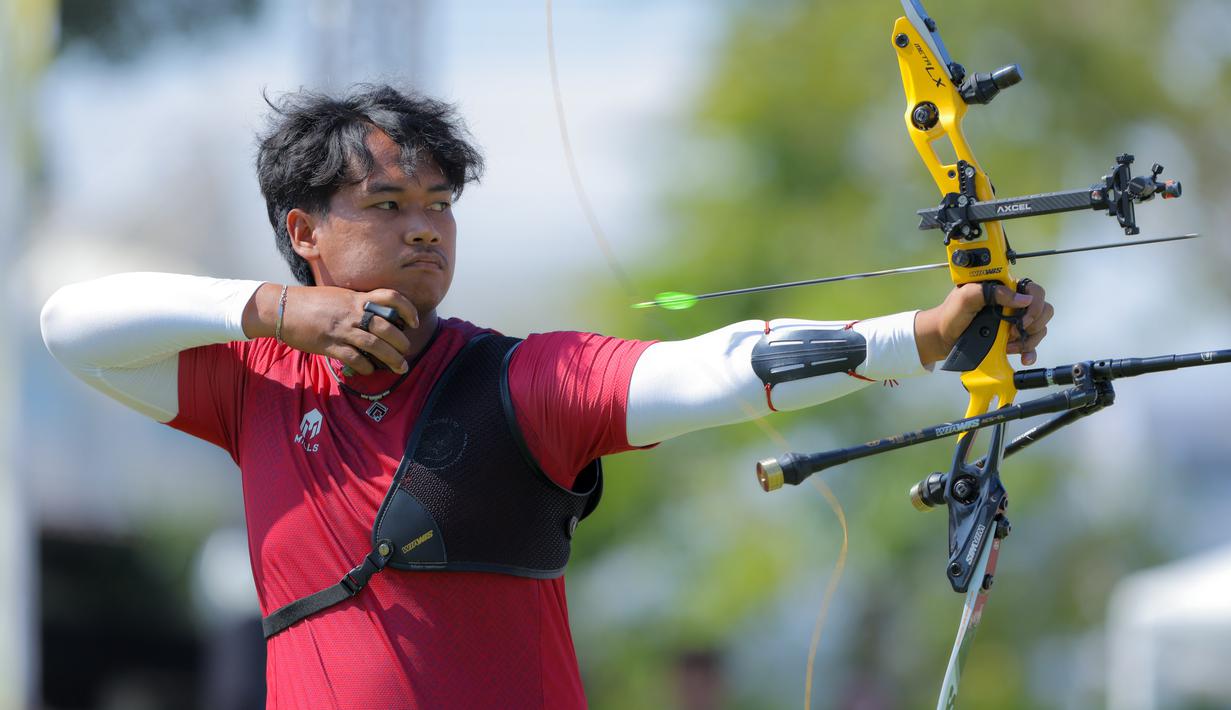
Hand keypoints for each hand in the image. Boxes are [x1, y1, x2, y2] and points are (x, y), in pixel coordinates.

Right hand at [245, 284, 419, 374]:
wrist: (282, 309)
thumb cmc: (312, 302)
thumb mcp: (339, 295)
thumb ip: (359, 303)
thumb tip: (379, 315)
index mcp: (355, 298)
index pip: (390, 297)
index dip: (407, 308)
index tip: (414, 321)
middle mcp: (351, 312)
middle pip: (386, 326)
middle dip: (401, 342)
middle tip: (406, 351)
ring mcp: (340, 329)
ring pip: (374, 344)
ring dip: (390, 358)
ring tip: (399, 366)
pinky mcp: (328, 345)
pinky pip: (353, 358)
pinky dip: (365, 366)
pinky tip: (370, 370)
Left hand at [915, 281, 1053, 366]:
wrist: (941, 339)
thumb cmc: (950, 314)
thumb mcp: (966, 297)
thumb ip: (992, 292)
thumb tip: (1023, 299)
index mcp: (1003, 288)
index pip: (1033, 289)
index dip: (1034, 304)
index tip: (1021, 319)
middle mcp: (1011, 304)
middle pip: (1042, 309)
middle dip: (1033, 324)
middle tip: (1014, 332)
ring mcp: (1012, 322)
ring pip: (1038, 328)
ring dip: (1029, 339)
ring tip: (1009, 346)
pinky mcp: (1010, 338)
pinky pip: (1031, 344)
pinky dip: (1030, 352)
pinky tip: (1023, 357)